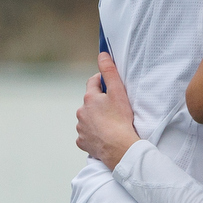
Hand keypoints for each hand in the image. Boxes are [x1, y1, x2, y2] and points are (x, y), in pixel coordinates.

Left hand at [76, 53, 141, 168]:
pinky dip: (93, 134)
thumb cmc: (121, 120)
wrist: (119, 148)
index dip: (102, 82)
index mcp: (89, 98)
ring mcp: (81, 128)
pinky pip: (86, 135)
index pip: (93, 82)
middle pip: (90, 102)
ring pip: (87, 119)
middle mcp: (81, 112)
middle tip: (114, 108)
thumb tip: (102, 54)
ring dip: (96, 119)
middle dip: (99, 103)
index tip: (110, 86)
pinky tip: (103, 136)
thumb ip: (110, 71)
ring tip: (110, 124)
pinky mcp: (82, 142)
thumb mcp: (118, 92)